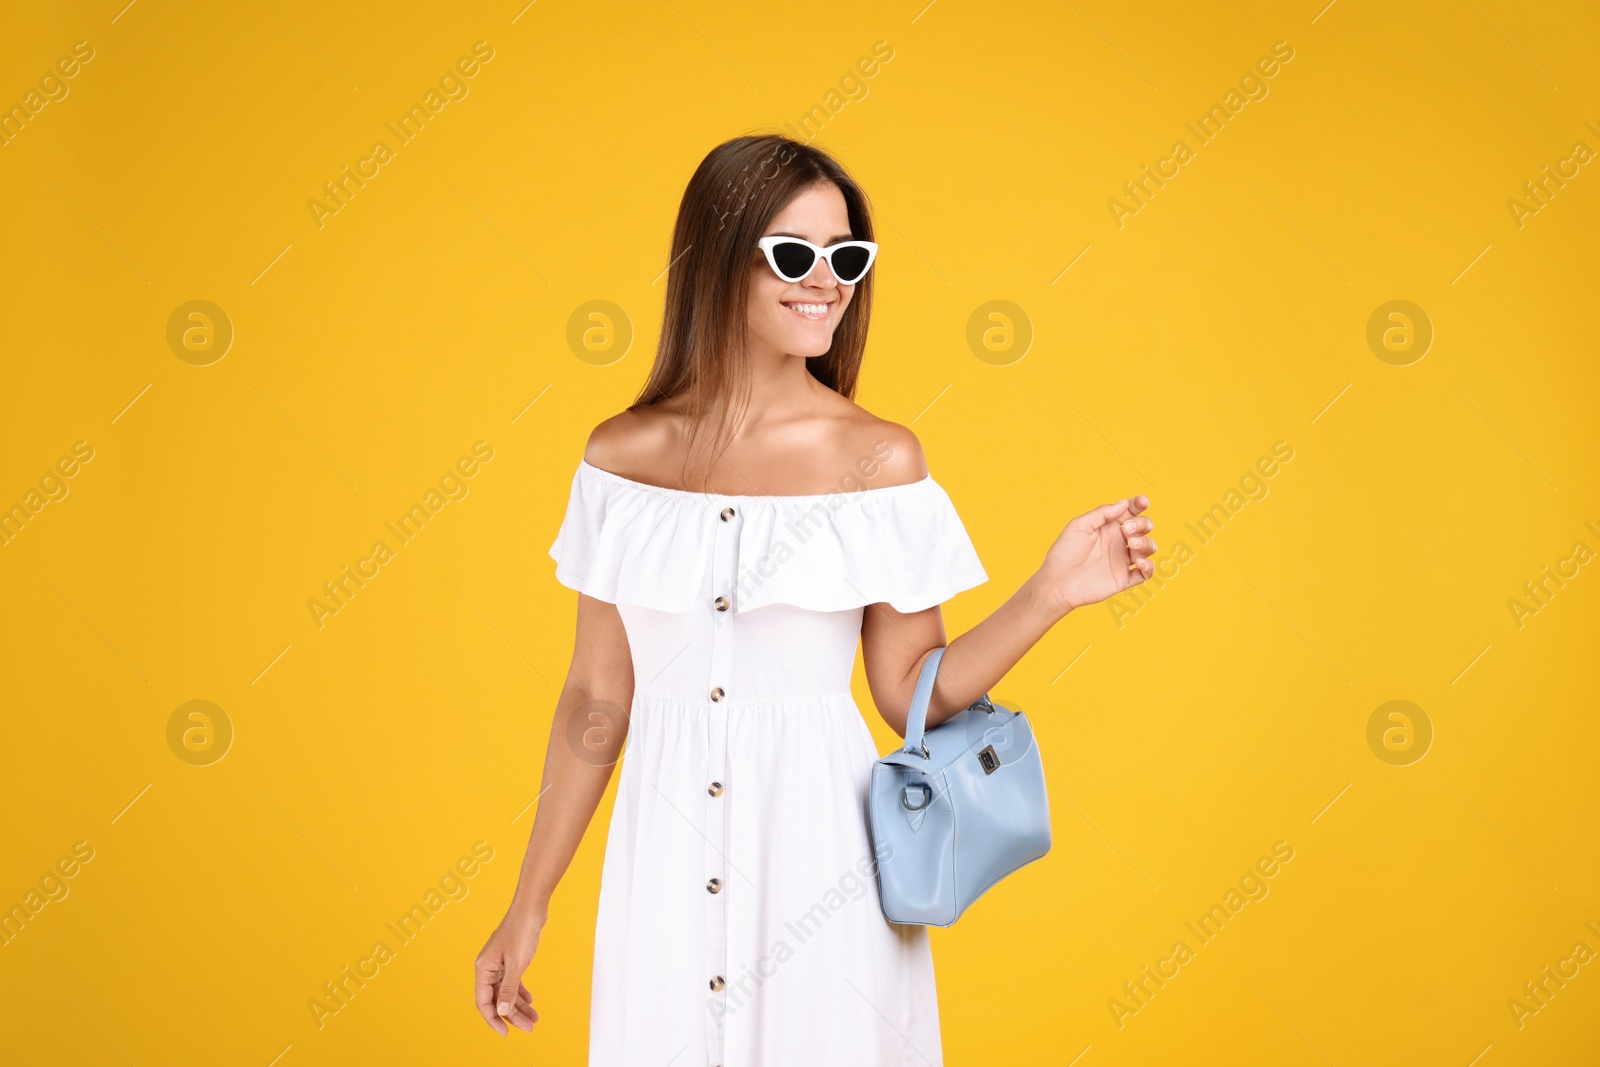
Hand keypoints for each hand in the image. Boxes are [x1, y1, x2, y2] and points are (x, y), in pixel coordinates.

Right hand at [474, 911, 543, 1035]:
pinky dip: (520, 991)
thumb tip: (501, 1011)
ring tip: (533, 1019)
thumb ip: (508, 989)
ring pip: (506, 991)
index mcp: (484, 968)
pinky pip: (512, 981)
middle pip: (497, 999)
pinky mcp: (509, 958)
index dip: (493, 1019)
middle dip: (512, 1015)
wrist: (531, 907)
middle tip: (529, 1028)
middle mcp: (488, 967)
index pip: (484, 1002)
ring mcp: (498, 962)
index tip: (506, 1033)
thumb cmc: (522, 931)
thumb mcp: (517, 964)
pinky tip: (530, 1001)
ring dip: (518, 1005)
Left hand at [1036, 495, 1155, 612]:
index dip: (1139, 504)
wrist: (1057, 583)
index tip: (1143, 502)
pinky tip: (1138, 563)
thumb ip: (1102, 513)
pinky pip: (1146, 573)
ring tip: (1131, 544)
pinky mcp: (1124, 579)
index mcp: (1109, 527)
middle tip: (1126, 529)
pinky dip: (1149, 566)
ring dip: (1146, 543)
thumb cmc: (1064, 553)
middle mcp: (1118, 542)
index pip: (1130, 512)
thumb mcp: (1079, 526)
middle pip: (1144, 527)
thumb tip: (1124, 503)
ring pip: (1148, 548)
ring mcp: (1123, 560)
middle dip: (1142, 524)